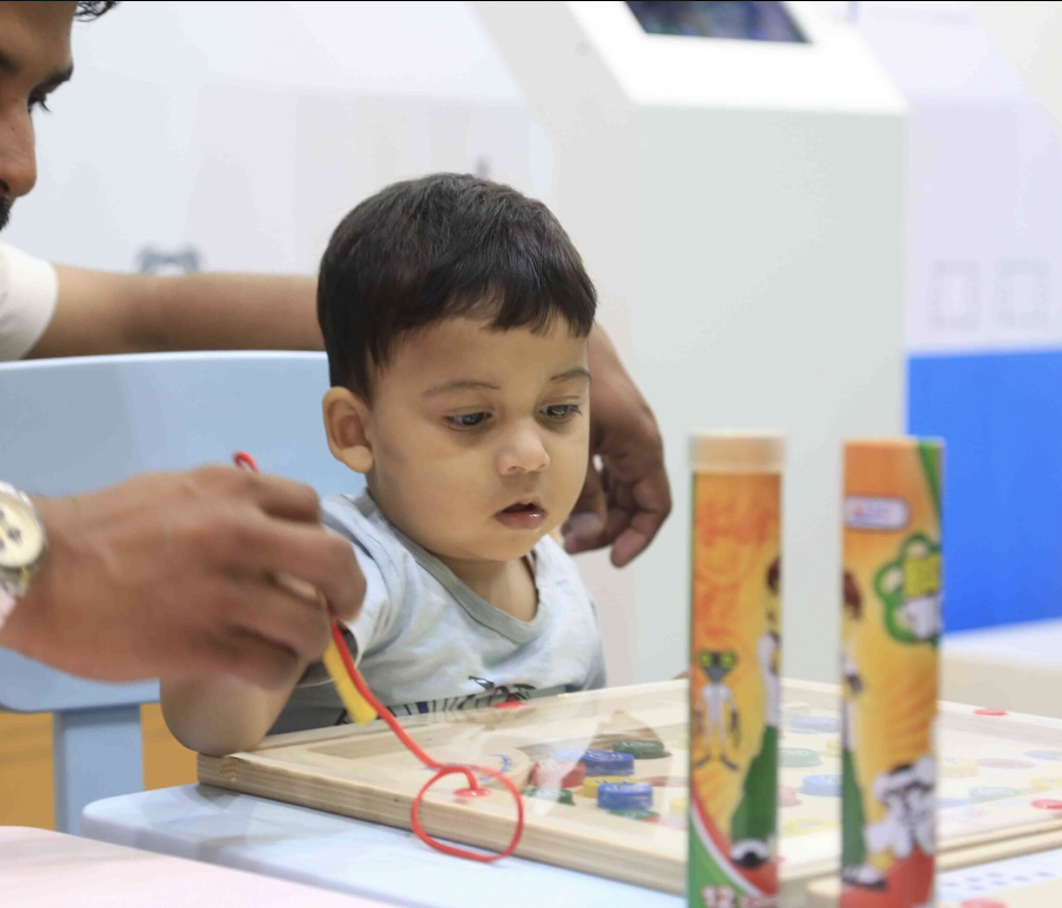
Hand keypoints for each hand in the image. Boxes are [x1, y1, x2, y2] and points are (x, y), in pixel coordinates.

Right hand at [0, 466, 364, 688]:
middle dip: (349, 590)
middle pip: (334, 562)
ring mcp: (224, 592)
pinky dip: (279, 672)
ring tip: (293, 647)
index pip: (313, 507)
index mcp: (232, 491)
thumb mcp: (174, 492)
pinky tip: (264, 669)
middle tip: (341, 609)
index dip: (319, 539)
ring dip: (310, 642)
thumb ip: (228, 506)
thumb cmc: (100, 531)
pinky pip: (272, 666)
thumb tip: (271, 532)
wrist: (38, 572)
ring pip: (309, 624)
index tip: (312, 564)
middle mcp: (240, 535)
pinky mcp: (203, 645)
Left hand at [563, 325, 671, 565]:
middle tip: (571, 544)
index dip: (636, 537)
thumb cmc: (571, 383)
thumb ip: (583, 493)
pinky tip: (558, 495)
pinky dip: (589, 487)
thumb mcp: (576, 447)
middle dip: (609, 528)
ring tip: (561, 527)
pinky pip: (606, 467)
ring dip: (596, 510)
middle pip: (635, 501)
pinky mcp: (604, 425)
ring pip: (618, 486)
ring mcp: (622, 433)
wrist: (559, 331)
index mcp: (640, 446)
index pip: (654, 507)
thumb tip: (587, 534)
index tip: (611, 559)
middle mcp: (637, 442)